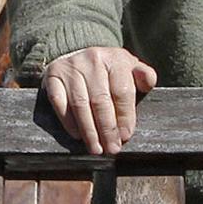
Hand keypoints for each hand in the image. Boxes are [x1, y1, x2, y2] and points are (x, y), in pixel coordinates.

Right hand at [42, 46, 157, 154]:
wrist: (78, 55)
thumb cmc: (109, 69)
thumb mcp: (129, 67)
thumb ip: (143, 75)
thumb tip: (149, 83)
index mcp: (115, 58)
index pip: (122, 91)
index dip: (125, 116)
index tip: (126, 135)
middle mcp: (92, 60)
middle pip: (101, 101)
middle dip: (107, 129)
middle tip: (112, 148)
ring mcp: (71, 67)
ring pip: (80, 105)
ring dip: (89, 131)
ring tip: (96, 148)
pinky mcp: (53, 76)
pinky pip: (59, 103)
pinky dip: (69, 122)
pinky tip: (78, 135)